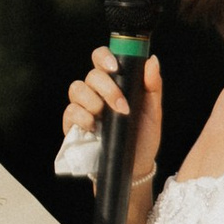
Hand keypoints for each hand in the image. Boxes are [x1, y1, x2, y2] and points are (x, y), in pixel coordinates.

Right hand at [64, 41, 164, 188]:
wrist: (135, 166)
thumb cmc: (143, 136)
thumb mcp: (153, 112)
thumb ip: (152, 86)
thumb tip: (152, 61)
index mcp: (114, 83)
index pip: (101, 59)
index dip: (104, 57)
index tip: (115, 67)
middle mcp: (96, 92)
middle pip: (91, 75)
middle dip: (107, 88)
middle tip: (122, 106)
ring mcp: (83, 107)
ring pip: (76, 89)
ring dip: (92, 101)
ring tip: (105, 116)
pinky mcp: (73, 125)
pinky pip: (70, 112)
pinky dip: (81, 116)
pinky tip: (93, 127)